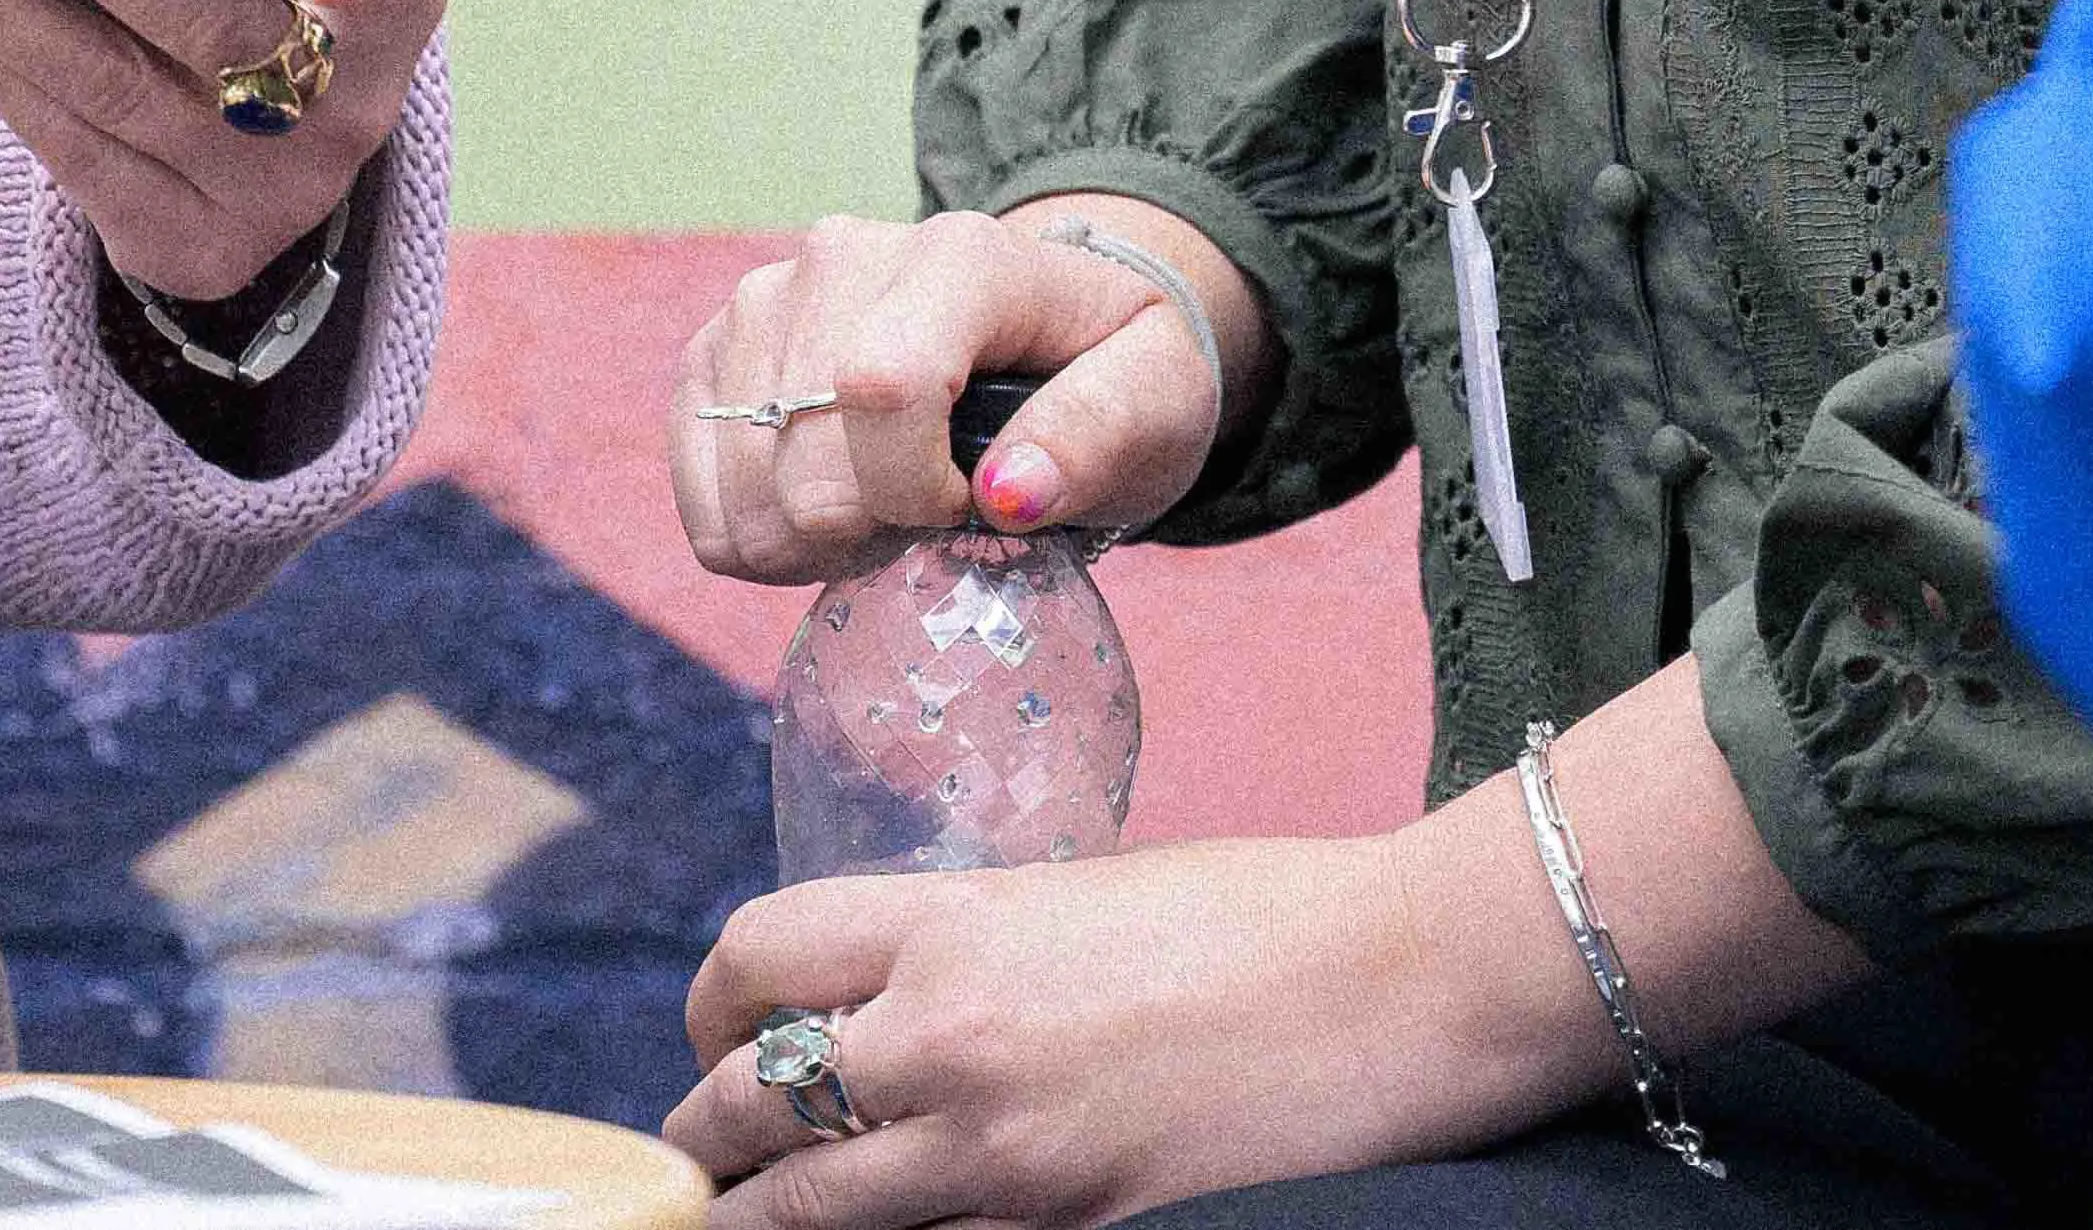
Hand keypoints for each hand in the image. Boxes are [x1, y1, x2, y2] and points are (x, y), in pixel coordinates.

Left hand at [670, 826, 1519, 1223]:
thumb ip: (969, 946)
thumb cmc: (1254, 916)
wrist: (1390, 989)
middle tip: (702, 1150)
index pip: (758, 958)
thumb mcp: (1076, 895)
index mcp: (951, 925)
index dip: (713, 1003)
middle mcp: (950, 1040)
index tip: (717, 1030)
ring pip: (813, 1212)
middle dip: (709, 1132)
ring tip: (742, 1219)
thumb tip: (896, 997)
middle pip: (752, 1101)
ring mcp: (1004, 1154)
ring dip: (764, 1215)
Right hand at [672, 202, 1257, 581]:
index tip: (974, 510)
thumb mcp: (1158, 400)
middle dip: (867, 533)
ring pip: (742, 480)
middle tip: (933, 525)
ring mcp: (765, 295)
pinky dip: (754, 532)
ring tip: (884, 512)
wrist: (1050, 328)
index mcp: (959, 255)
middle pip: (803, 451)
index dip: (915, 491)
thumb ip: (1101, 434)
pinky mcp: (717, 348)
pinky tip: (823, 508)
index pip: (883, 384)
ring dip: (809, 540)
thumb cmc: (1110, 369)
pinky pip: (697, 482)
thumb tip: (1010, 491)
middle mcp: (842, 255)